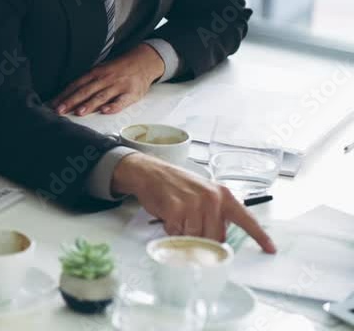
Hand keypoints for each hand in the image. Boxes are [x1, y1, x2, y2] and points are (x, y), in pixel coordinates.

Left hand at [49, 43, 164, 115]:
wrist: (143, 61)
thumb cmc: (118, 69)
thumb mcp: (100, 71)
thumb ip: (87, 82)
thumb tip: (67, 95)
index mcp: (95, 73)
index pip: (76, 85)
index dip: (64, 95)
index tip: (53, 104)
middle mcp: (104, 79)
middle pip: (85, 91)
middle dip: (71, 101)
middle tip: (59, 110)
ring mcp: (118, 86)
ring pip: (101, 96)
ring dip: (89, 104)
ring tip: (78, 112)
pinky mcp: (131, 93)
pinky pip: (121, 101)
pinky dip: (113, 106)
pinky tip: (105, 111)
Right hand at [112, 153, 276, 252]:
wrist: (150, 172)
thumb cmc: (177, 185)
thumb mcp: (204, 194)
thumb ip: (217, 213)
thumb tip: (221, 241)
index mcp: (224, 195)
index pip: (247, 219)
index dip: (260, 236)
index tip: (271, 249)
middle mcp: (212, 198)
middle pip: (216, 238)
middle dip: (203, 239)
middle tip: (191, 226)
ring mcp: (194, 203)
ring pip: (196, 238)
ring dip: (184, 234)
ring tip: (178, 218)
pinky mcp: (176, 209)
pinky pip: (177, 234)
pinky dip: (171, 230)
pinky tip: (168, 216)